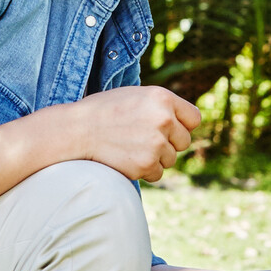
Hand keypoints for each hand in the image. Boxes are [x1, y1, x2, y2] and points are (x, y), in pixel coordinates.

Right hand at [58, 87, 199, 182]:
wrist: (76, 131)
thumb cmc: (103, 112)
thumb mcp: (135, 96)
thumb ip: (161, 107)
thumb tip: (185, 124)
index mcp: (163, 98)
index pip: (193, 118)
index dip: (182, 126)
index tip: (170, 130)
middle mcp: (164, 119)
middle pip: (184, 142)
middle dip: (168, 144)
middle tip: (142, 140)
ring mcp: (157, 143)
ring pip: (170, 159)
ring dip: (154, 158)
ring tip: (130, 147)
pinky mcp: (146, 163)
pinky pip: (157, 173)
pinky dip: (144, 171)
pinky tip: (126, 159)